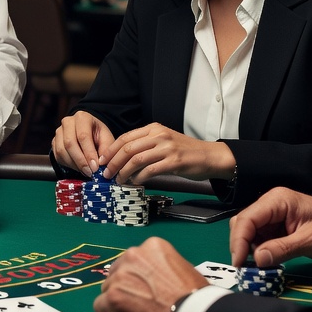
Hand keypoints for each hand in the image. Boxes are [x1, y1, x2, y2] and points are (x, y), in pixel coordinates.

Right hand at [51, 111, 114, 175]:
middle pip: (69, 143)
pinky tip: (78, 168)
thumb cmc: (98, 135)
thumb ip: (106, 150)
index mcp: (82, 117)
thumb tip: (101, 164)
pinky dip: (68, 165)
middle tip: (89, 172)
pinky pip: (57, 156)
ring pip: (62, 151)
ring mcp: (58, 131)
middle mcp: (67, 122)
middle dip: (80, 161)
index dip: (89, 153)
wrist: (88, 132)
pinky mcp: (54, 142)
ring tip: (85, 171)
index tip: (95, 167)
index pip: (83, 136)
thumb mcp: (107, 139)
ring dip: (74, 164)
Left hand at [92, 238, 207, 311]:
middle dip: (124, 288)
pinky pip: (99, 306)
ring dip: (117, 301)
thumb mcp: (183, 268)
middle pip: (117, 273)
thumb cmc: (195, 297)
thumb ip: (162, 268)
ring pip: (107, 289)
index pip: (133, 261)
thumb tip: (154, 279)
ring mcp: (120, 277)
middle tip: (140, 304)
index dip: (137, 278)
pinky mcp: (112, 298)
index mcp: (152, 246)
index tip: (146, 290)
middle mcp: (133, 256)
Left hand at [101, 123, 235, 183]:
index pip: (125, 138)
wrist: (209, 156)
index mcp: (153, 129)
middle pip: (127, 148)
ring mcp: (167, 148)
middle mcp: (159, 135)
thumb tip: (121, 159)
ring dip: (123, 172)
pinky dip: (139, 178)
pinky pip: (150, 170)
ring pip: (136, 159)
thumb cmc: (184, 151)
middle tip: (107, 174)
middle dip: (113, 163)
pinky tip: (135, 182)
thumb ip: (145, 145)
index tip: (102, 162)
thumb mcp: (163, 141)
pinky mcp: (174, 162)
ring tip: (118, 181)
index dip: (110, 151)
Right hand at [229, 187, 311, 266]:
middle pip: (243, 223)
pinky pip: (258, 236)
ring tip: (257, 266)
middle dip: (241, 245)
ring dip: (249, 249)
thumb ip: (282, 249)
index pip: (247, 219)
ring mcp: (272, 214)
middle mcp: (271, 204)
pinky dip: (258, 250)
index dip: (239, 241)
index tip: (239, 262)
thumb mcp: (310, 241)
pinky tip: (264, 260)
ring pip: (248, 231)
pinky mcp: (274, 224)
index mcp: (278, 201)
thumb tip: (258, 259)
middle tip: (246, 267)